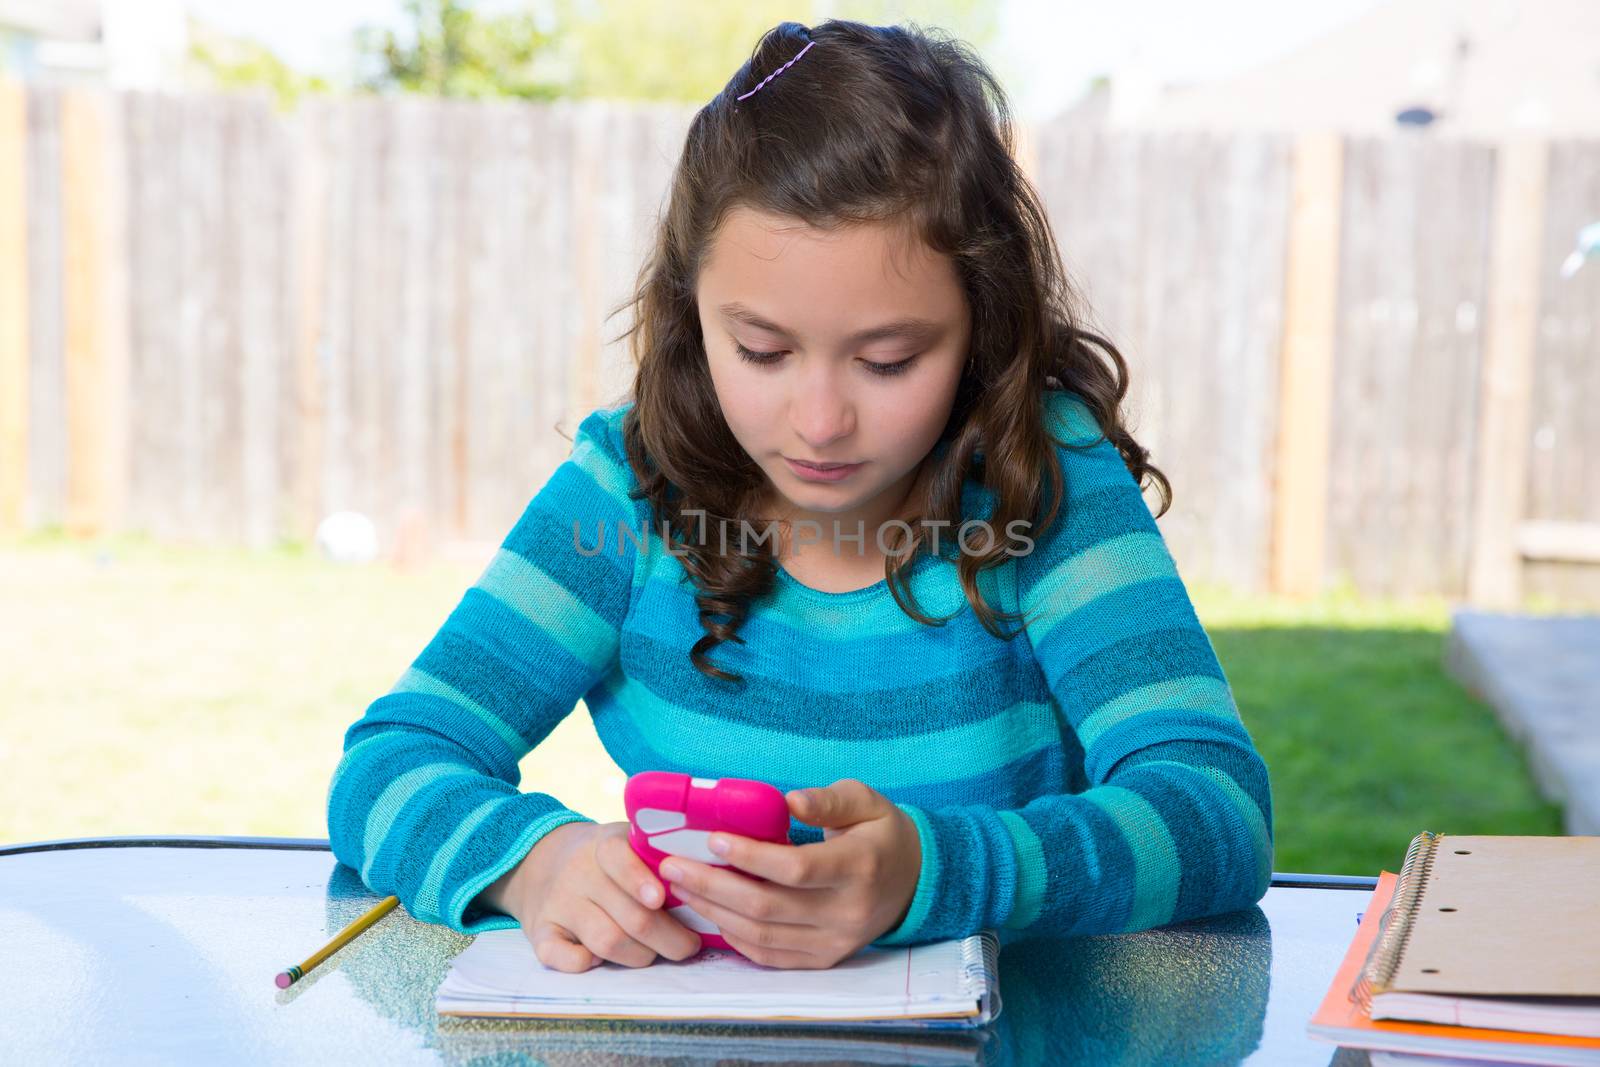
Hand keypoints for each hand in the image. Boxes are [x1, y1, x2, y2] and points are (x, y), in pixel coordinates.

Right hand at [477, 820, 702, 971]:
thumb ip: (659, 856)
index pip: (619, 859)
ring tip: (656, 953)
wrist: (546, 860)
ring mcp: (558, 903)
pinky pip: (558, 955)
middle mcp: (577, 873)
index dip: (640, 881)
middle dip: (668, 938)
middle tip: (689, 945)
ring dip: (640, 955)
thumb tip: (706, 886)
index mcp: (604, 845)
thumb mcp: (629, 841)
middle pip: (628, 916)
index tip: (660, 899)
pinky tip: (601, 960)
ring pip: (606, 940)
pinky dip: (582, 963)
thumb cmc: (609, 857)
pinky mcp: (540, 931)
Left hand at [658, 778, 921, 968]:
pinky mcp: (824, 960)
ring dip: (713, 912)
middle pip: (767, 907)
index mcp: (858, 868)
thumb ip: (827, 801)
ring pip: (761, 935)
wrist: (915, 881)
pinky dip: (734, 937)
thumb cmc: (880, 832)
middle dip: (712, 886)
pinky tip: (710, 913)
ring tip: (679, 887)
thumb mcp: (865, 801)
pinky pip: (770, 956)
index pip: (794, 869)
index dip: (749, 856)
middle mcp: (846, 913)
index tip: (711, 839)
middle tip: (671, 866)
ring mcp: (835, 943)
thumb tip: (789, 800)